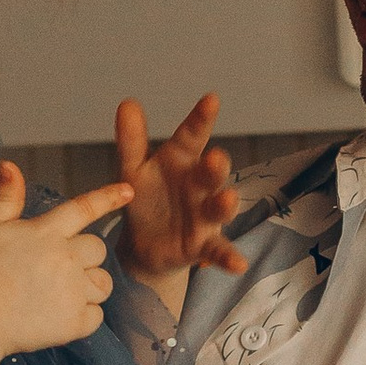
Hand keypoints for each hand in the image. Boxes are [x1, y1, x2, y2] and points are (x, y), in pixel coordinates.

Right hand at [0, 160, 132, 358]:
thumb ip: (6, 198)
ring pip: (103, 284)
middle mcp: (65, 257)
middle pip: (98, 250)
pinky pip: (96, 316)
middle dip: (85, 259)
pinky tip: (56, 318)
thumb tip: (8, 164)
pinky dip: (82, 319)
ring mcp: (72, 290)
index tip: (129, 191)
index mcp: (47, 232)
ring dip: (88, 289)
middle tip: (56, 272)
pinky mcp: (75, 321)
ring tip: (57, 296)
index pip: (83, 208)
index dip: (108, 198)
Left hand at [113, 96, 244, 316]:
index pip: (192, 136)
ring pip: (219, 208)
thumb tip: (127, 103)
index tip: (211, 99)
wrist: (144, 245)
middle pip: (211, 173)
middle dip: (215, 166)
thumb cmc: (146, 198)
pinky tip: (238, 265)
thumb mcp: (133, 170)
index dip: (201, 118)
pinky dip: (229, 258)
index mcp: (181, 161)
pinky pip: (219, 251)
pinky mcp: (203, 245)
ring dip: (225, 204)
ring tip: (228, 199)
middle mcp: (199, 185)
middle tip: (215, 157)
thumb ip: (132, 140)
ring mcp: (205, 216)